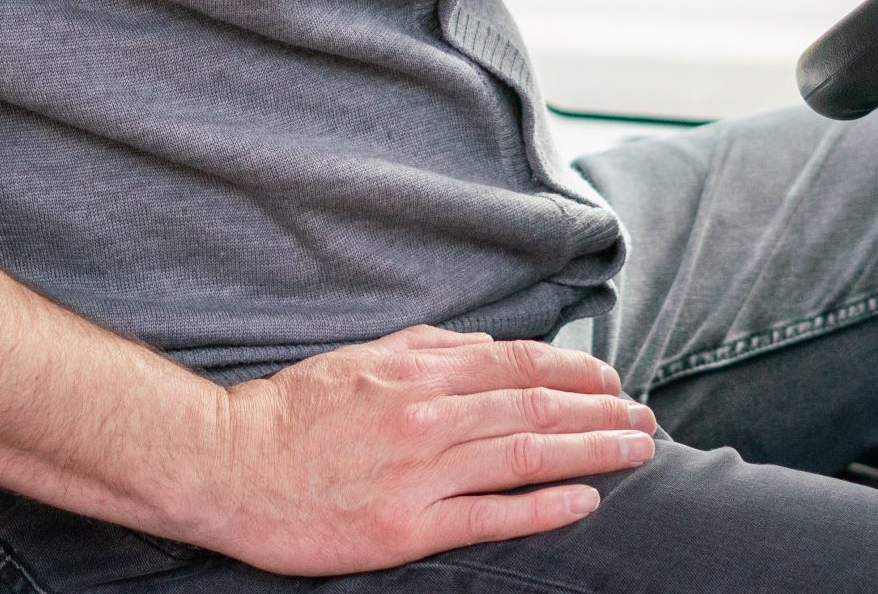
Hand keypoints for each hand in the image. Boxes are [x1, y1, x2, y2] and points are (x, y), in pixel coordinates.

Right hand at [192, 324, 657, 573]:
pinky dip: (544, 506)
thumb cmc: (295, 410)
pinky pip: (489, 516)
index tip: (613, 378)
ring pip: (523, 455)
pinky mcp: (404, 527)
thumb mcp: (364, 356)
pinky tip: (586, 499)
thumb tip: (493, 349)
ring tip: (636, 450)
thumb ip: (431, 349)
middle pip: (533, 407)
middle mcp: (425, 413)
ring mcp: (418, 472)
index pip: (517, 363)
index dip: (574, 370)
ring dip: (591, 451)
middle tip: (647, 417)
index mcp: (416, 369)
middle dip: (600, 410)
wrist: (230, 465)